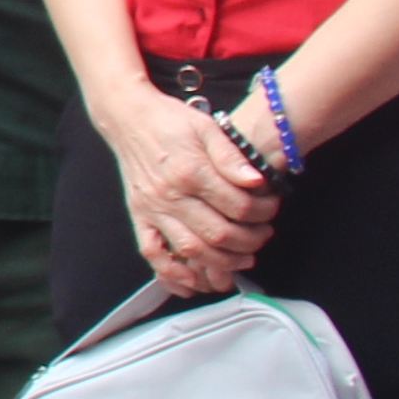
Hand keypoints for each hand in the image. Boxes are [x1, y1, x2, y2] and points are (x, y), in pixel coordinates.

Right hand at [97, 86, 277, 296]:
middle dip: (249, 242)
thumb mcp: (208, 127)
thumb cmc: (170, 120)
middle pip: (218, 234)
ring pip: (191, 250)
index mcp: (190, 172)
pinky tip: (193, 282)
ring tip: (242, 259)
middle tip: (263, 236)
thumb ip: (232, 156)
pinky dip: (173, 273)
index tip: (271, 208)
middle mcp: (169, 196)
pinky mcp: (139, 217)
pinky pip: (153, 253)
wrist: (127, 117)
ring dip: (222, 263)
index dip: (262, 212)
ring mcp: (152, 210)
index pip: (237, 206)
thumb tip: (257, 181)